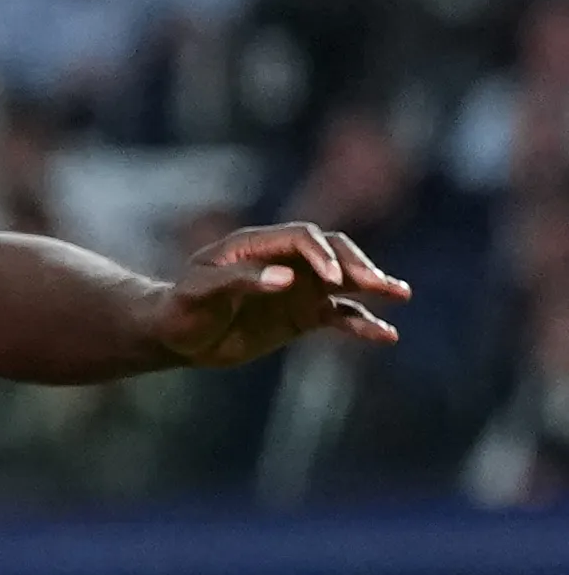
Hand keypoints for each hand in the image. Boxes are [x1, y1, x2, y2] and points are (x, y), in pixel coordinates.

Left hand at [155, 223, 409, 368]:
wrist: (174, 336)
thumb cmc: (180, 308)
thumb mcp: (199, 293)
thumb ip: (240, 281)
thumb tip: (288, 279)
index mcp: (257, 244)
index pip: (302, 238)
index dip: (320, 254)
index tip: (333, 279)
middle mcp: (285, 260)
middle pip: (333, 252)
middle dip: (357, 265)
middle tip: (377, 284)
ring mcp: (298, 287)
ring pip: (345, 280)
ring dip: (373, 285)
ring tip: (399, 294)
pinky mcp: (303, 315)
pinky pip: (340, 315)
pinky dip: (362, 323)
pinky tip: (386, 335)